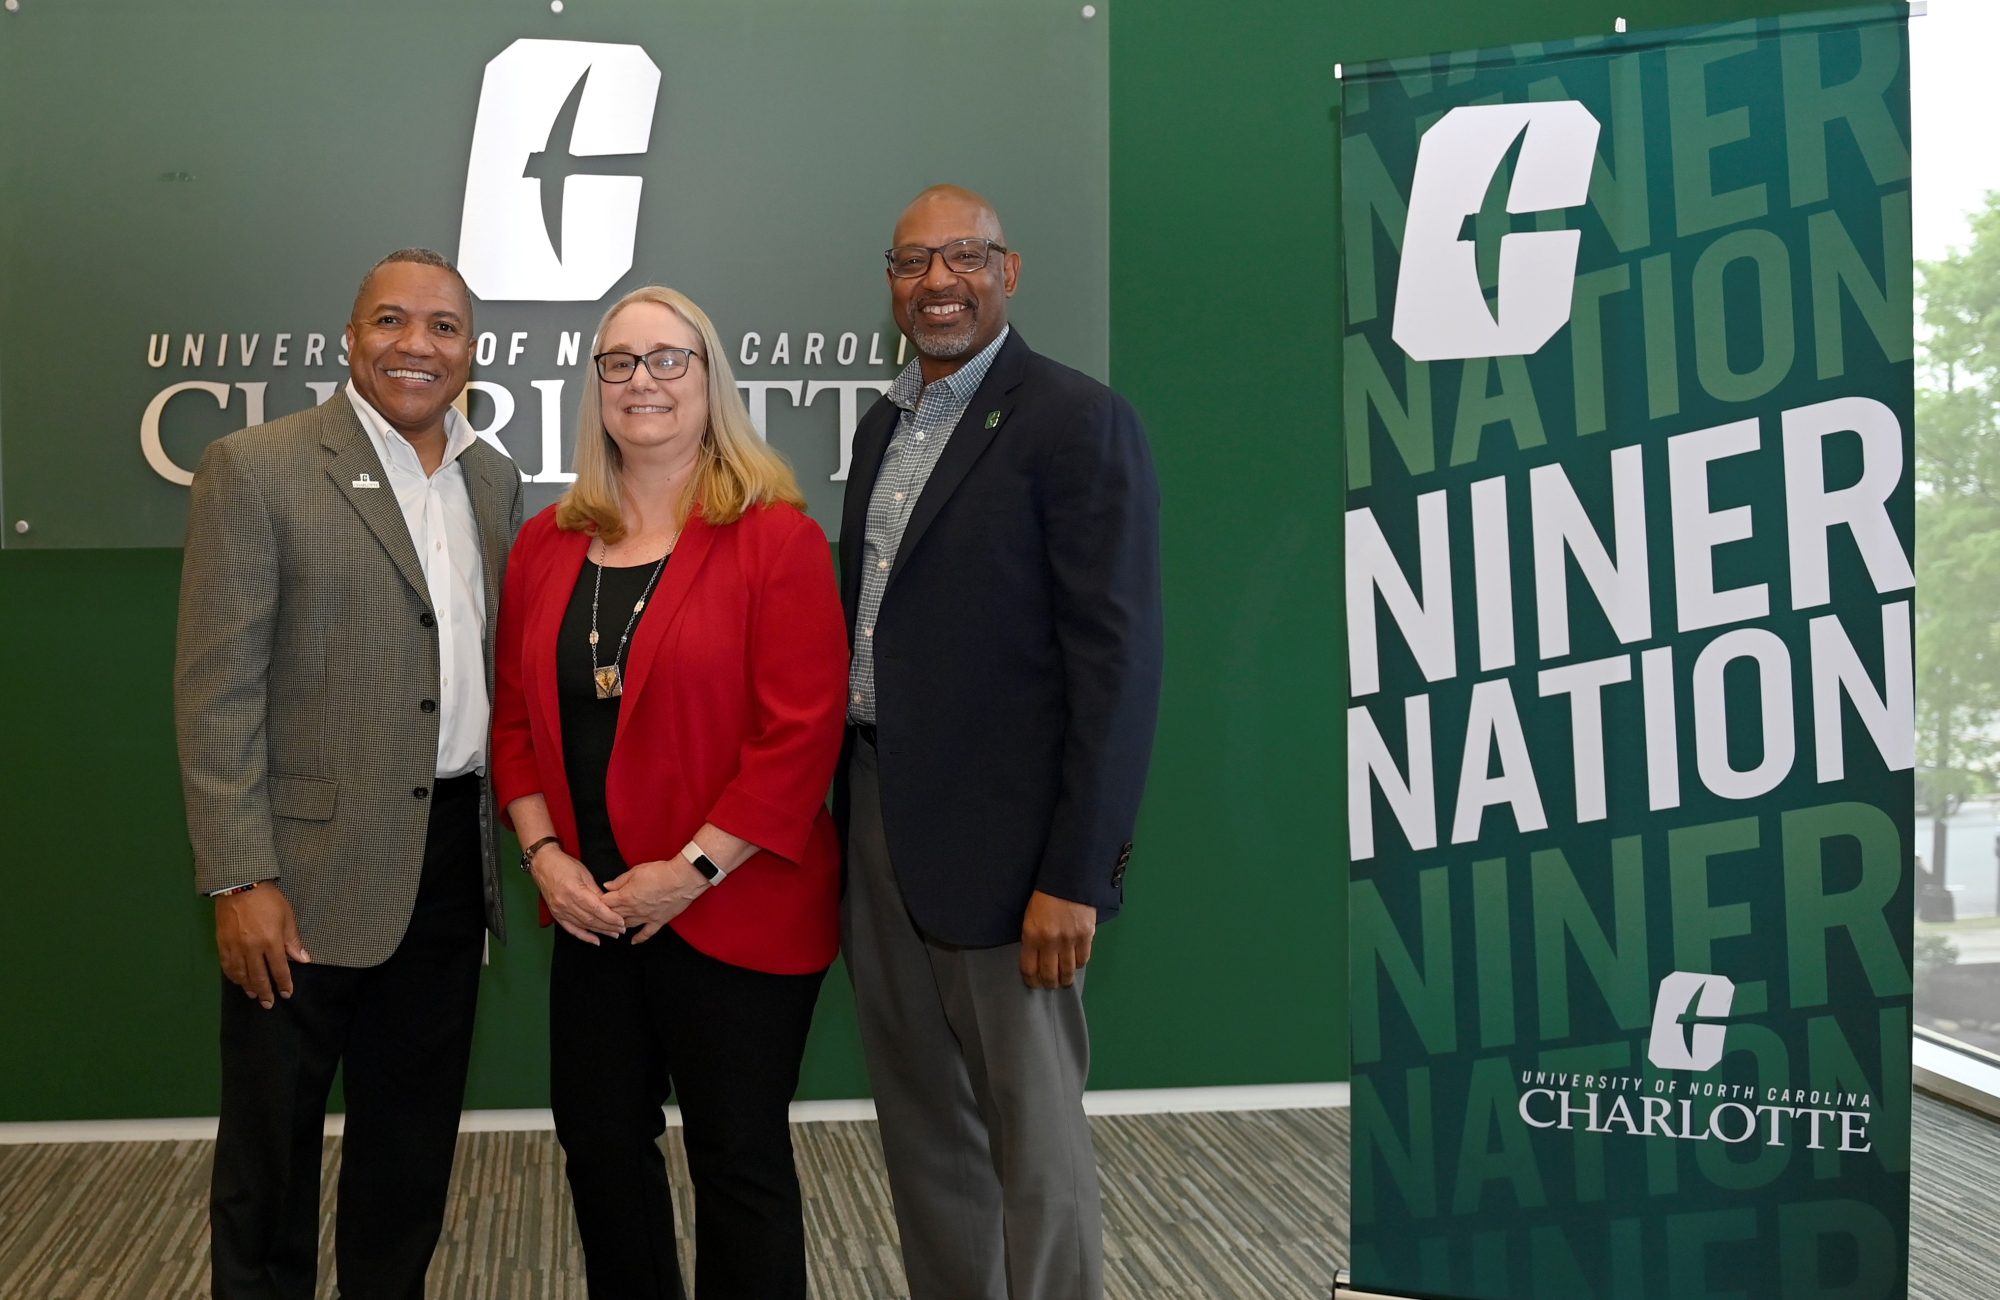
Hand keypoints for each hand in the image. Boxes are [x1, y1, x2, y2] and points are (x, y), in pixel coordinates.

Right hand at [216, 885, 309, 1009]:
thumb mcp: (287, 917)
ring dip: (248, 987)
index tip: (286, 994)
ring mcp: (235, 947)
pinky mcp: (222, 944)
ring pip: (241, 974)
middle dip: (265, 992)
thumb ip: (293, 941)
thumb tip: (303, 960)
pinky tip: (237, 981)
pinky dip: (232, 976)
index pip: (279, 969)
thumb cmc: (268, 900)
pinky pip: (227, 966)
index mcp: (271, 942)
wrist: (239, 885)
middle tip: (268, 1004)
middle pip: (258, 977)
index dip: (283, 983)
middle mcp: (252, 949)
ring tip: (254, 995)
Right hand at [530, 847, 626, 944]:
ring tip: (613, 934)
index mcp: (574, 891)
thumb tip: (609, 904)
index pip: (596, 909)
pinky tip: (595, 940)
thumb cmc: (565, 865)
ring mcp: (559, 910)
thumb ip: (596, 892)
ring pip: (583, 925)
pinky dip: (584, 936)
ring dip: (599, 931)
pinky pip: (571, 929)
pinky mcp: (556, 914)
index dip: (610, 917)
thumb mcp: (585, 874)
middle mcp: (566, 903)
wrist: (544, 865)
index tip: (622, 921)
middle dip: (608, 926)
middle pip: (590, 919)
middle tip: (621, 929)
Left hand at [603, 856, 708, 943]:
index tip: (595, 900)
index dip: (599, 901)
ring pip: (626, 925)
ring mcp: (645, 917)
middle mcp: (633, 909)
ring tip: (614, 926)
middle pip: (614, 915)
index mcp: (625, 896)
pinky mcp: (658, 921)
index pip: (606, 902)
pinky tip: (633, 941)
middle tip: (601, 915)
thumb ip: (620, 880)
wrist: (682, 879)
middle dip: (606, 915)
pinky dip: (639, 939)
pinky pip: (646, 933)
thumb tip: (607, 886)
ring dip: (619, 926)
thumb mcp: (636, 871)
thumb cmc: (660, 872)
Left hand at [1020, 890, 1096, 988]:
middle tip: (1050, 985)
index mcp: (1032, 936)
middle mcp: (1051, 942)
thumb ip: (1032, 939)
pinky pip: (1083, 959)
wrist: (1069, 878)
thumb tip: (1037, 959)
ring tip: (1064, 981)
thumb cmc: (1045, 896)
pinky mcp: (1086, 936)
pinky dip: (1079, 964)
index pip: (1029, 968)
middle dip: (1049, 984)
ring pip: (1068, 971)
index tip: (1034, 983)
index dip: (1031, 980)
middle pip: (1049, 974)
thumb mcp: (1030, 917)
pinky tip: (1076, 964)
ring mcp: (1070, 940)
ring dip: (1065, 979)